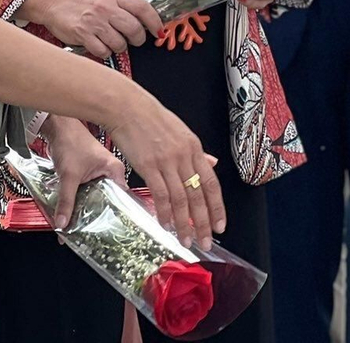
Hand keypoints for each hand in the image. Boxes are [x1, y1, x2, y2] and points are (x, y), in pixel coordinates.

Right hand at [23, 0, 163, 59]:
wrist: (51, 0)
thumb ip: (122, 6)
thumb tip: (144, 21)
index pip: (143, 8)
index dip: (155, 21)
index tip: (159, 31)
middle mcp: (106, 8)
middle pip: (134, 29)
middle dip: (138, 39)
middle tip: (134, 40)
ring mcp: (94, 22)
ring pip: (119, 43)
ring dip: (119, 46)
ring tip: (112, 41)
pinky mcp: (82, 35)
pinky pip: (102, 51)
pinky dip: (104, 52)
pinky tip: (99, 45)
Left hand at [39, 115, 125, 228]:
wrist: (57, 128)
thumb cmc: (71, 141)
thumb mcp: (69, 175)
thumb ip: (66, 200)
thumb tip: (63, 224)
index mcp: (115, 171)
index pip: (121, 199)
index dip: (114, 217)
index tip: (107, 233)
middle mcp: (110, 174)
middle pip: (105, 202)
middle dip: (94, 219)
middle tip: (88, 236)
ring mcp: (98, 175)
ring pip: (93, 200)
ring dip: (83, 212)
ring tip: (77, 229)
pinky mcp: (87, 177)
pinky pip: (84, 195)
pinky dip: (77, 204)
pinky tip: (70, 215)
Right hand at [106, 88, 225, 250]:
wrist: (128, 108)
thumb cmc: (151, 119)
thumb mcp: (181, 133)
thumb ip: (196, 153)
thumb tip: (212, 164)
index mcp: (194, 148)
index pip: (211, 184)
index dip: (217, 207)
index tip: (220, 225)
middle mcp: (184, 156)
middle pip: (199, 195)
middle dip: (204, 222)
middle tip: (206, 241)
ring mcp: (168, 161)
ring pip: (182, 199)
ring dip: (184, 223)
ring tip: (186, 239)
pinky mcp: (149, 166)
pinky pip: (161, 195)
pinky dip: (165, 213)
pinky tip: (166, 225)